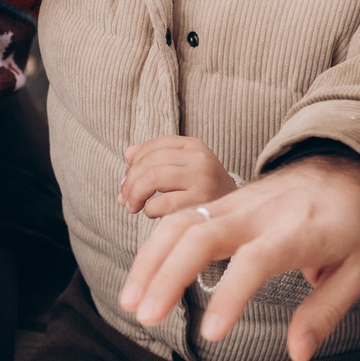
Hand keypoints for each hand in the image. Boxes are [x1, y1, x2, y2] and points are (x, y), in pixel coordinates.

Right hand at [116, 153, 359, 360]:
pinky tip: (142, 281)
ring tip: (131, 303)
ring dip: (151, 260)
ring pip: (182, 222)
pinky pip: (181, 219)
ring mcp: (237, 204)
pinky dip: (156, 248)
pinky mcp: (224, 202)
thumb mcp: (359, 270)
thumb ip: (325, 312)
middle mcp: (260, 214)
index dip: (231, 295)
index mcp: (298, 231)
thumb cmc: (354, 224)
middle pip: (202, 235)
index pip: (256, 260)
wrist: (348, 168)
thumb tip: (298, 354)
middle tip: (146, 316)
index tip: (211, 333)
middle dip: (168, 274)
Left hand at [119, 135, 237, 218]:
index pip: (153, 147)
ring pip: (152, 179)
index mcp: (194, 146)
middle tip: (124, 199)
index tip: (126, 182)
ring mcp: (202, 180)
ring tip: (131, 207)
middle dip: (129, 182)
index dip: (133, 164)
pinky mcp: (201, 202)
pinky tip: (151, 213)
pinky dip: (149, 209)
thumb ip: (155, 159)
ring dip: (134, 194)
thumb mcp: (182, 169)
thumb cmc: (202, 191)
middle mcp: (200, 159)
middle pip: (149, 163)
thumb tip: (128, 152)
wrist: (235, 215)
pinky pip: (161, 203)